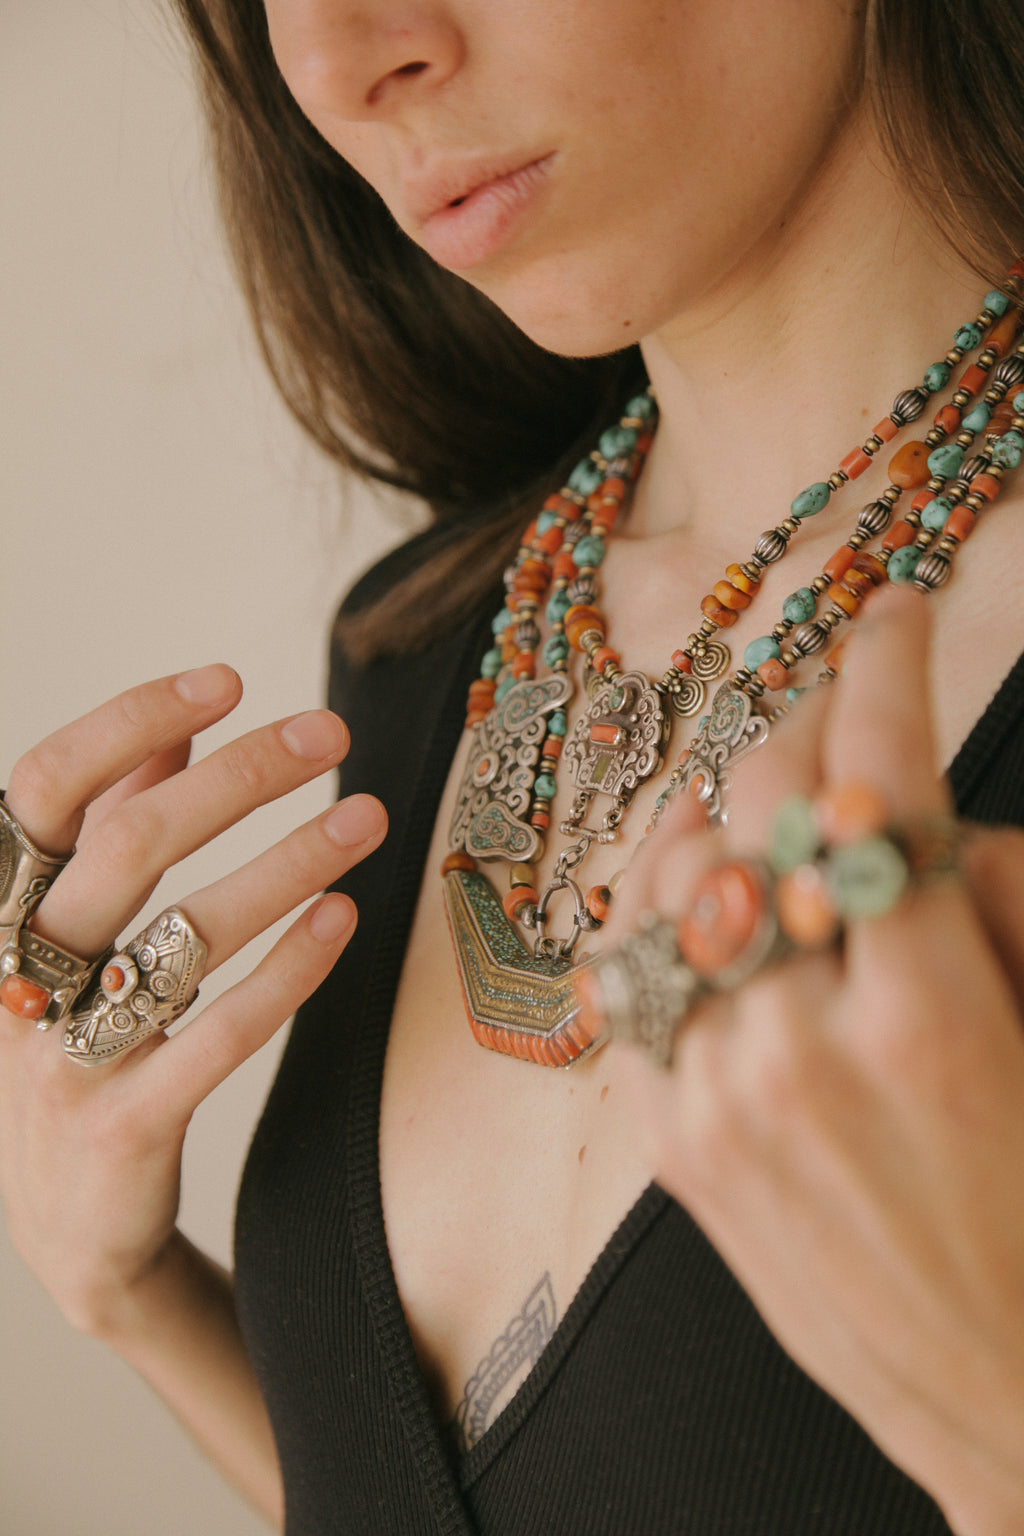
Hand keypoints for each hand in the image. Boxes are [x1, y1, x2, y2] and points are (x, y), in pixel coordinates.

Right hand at [0, 664, 385, 1337]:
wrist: (67, 1224)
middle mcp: (22, 972)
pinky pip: (217, 1034)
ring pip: (183, 935)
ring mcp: (65, 1054)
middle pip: (128, 845)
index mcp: (4, 909)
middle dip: (238, 778)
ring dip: (286, 863)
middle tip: (330, 736)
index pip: (49, 785)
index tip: (227, 679)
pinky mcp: (125, 1125)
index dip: (131, 722)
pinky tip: (344, 917)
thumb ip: (111, 834)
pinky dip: (286, 970)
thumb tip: (175, 737)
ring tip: (368, 817)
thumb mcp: (73, 939)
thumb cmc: (78, 1048)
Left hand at [607, 592, 1023, 1535]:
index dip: (889, 664)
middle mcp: (799, 1046)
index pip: (880, 778)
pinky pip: (631, 973)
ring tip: (770, 769)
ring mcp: (717, 1096)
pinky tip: (695, 862)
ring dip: (728, 796)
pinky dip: (658, 899)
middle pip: (769, 804)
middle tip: (841, 686)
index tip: (897, 610)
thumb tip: (919, 818)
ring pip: (680, 871)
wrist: (1001, 1396)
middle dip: (812, 716)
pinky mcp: (671, 1143)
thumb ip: (991, 905)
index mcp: (928, 1018)